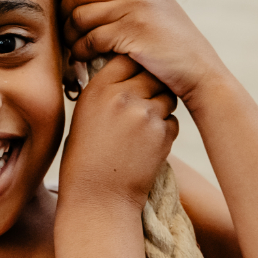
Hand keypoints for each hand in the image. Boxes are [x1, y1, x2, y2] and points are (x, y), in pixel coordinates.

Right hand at [58, 54, 178, 207]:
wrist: (97, 198)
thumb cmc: (85, 160)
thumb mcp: (84, 117)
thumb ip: (105, 93)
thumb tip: (127, 74)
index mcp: (97, 90)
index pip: (125, 60)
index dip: (132, 68)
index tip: (130, 80)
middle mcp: (121, 96)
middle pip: (151, 74)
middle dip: (150, 86)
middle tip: (141, 105)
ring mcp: (144, 114)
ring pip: (166, 97)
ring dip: (160, 108)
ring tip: (140, 130)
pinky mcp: (162, 133)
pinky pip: (173, 121)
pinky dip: (165, 130)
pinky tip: (146, 147)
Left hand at [61, 0, 225, 106]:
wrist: (199, 72)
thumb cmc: (173, 47)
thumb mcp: (156, 9)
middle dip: (68, 11)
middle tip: (70, 29)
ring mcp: (136, 9)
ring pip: (80, 15)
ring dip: (70, 34)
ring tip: (74, 45)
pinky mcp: (131, 33)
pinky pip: (89, 38)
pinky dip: (80, 51)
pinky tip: (84, 57)